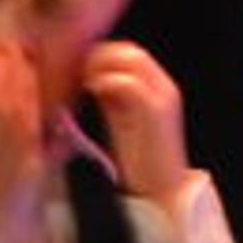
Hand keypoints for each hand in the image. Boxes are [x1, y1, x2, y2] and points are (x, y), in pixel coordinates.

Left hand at [82, 40, 190, 203]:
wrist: (163, 193)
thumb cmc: (139, 163)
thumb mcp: (122, 121)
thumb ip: (110, 97)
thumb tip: (85, 77)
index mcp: (157, 88)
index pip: (127, 52)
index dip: (101, 55)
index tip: (78, 69)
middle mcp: (164, 86)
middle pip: (128, 49)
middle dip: (99, 56)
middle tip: (78, 75)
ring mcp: (163, 96)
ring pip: (130, 57)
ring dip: (101, 65)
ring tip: (85, 83)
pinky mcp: (156, 110)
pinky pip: (128, 81)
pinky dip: (106, 81)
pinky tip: (92, 92)